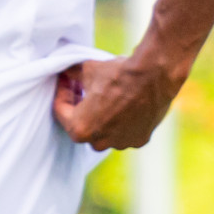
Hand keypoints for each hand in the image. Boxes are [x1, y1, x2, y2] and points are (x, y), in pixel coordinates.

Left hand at [53, 55, 183, 150]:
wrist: (153, 77)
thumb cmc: (116, 75)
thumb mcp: (86, 69)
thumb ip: (71, 74)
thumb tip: (65, 72)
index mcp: (81, 128)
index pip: (61, 111)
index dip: (61, 92)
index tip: (65, 79)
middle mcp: (100, 142)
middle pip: (81, 126)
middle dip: (78, 106)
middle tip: (79, 88)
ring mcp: (121, 144)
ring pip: (103, 133)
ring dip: (99, 118)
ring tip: (101, 97)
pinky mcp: (140, 140)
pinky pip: (123, 133)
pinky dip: (120, 122)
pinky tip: (121, 104)